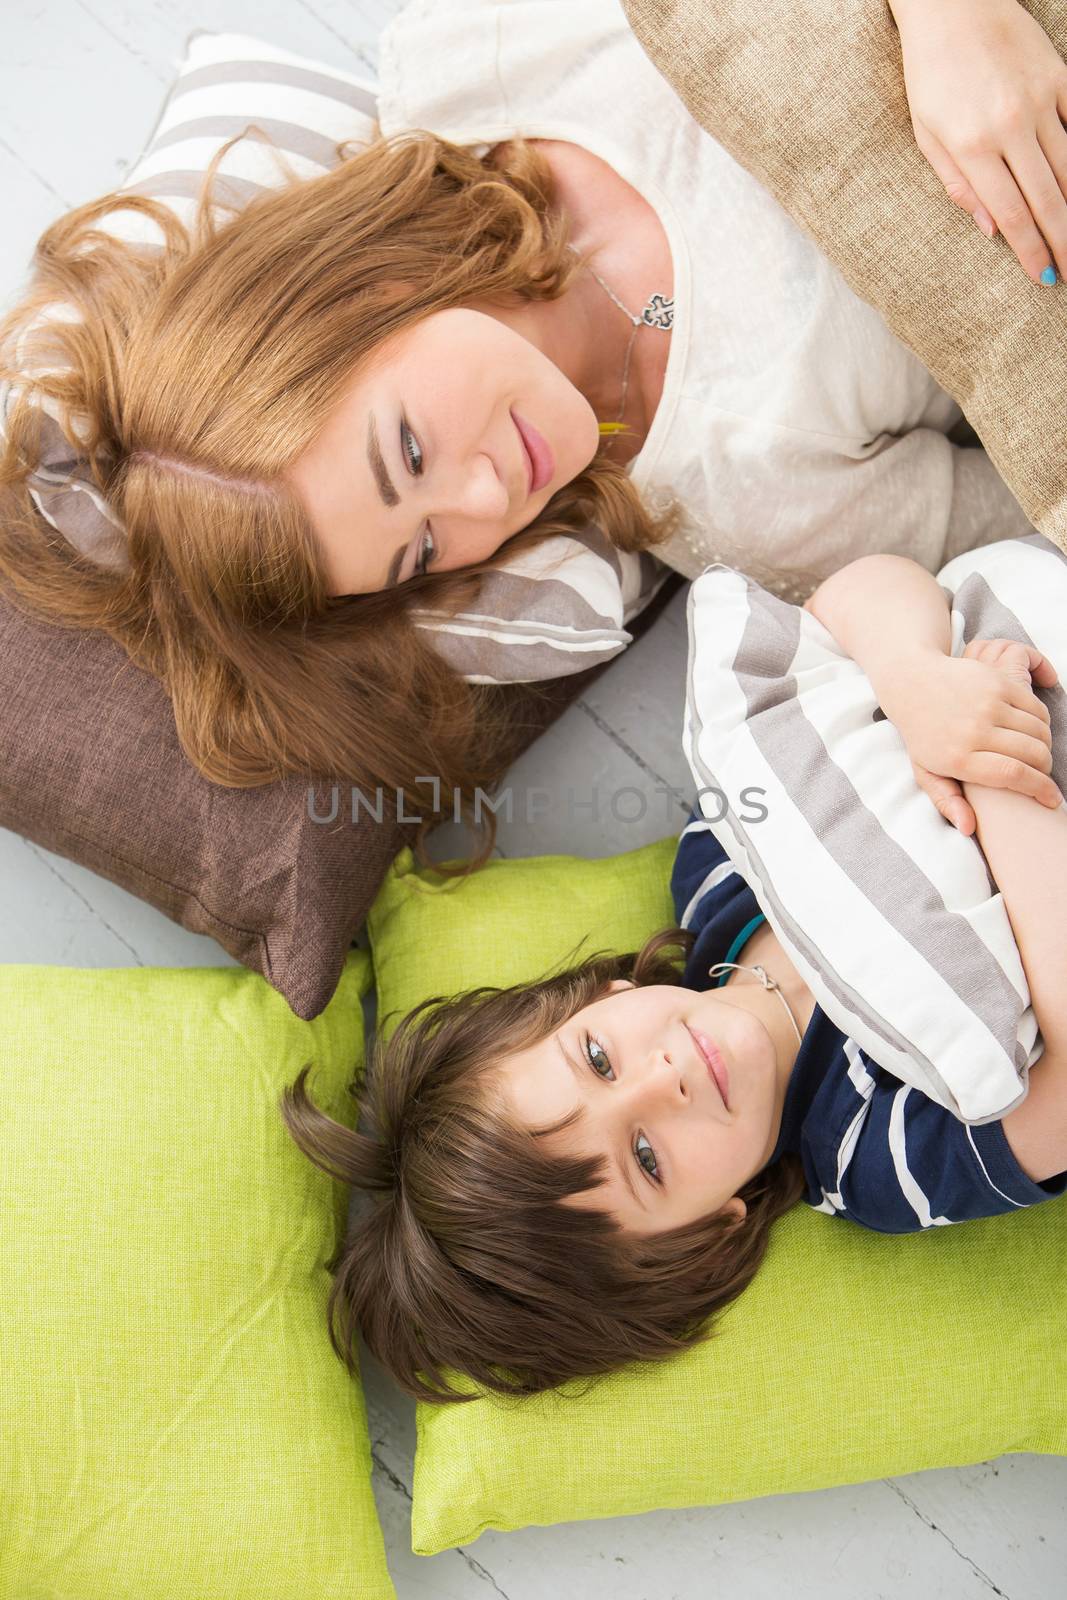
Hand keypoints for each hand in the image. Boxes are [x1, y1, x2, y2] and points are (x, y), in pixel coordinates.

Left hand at [877, 638, 1062, 833]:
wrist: (912, 683)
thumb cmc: (923, 734)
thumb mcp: (925, 771)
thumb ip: (947, 801)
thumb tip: (969, 829)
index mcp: (957, 758)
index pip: (1013, 776)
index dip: (1040, 789)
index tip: (1052, 799)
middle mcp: (974, 730)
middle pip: (1033, 754)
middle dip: (1045, 769)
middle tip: (1040, 774)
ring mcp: (987, 704)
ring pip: (1039, 731)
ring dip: (1045, 746)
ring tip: (1036, 754)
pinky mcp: (997, 682)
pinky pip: (1036, 708)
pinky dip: (1042, 722)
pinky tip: (1033, 730)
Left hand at [891, 0, 1066, 283]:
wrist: (952, 5)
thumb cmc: (930, 74)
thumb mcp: (926, 135)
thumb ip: (956, 184)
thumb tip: (990, 231)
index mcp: (972, 147)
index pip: (1011, 214)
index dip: (1030, 250)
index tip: (1043, 277)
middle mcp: (1010, 127)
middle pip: (1047, 199)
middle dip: (1061, 242)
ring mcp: (1039, 100)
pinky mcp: (1059, 77)